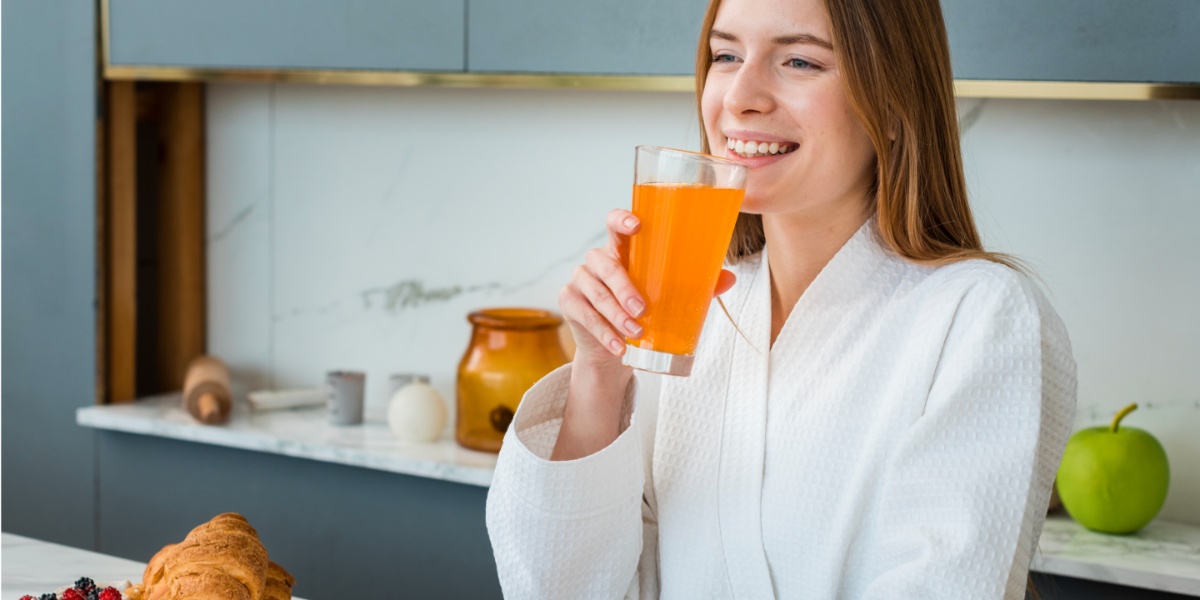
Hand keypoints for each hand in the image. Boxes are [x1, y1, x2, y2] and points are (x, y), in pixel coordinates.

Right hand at [558, 209, 737, 368]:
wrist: (614, 348)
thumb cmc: (642, 313)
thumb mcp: (668, 297)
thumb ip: (695, 286)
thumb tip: (729, 278)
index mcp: (622, 250)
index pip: (615, 223)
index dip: (622, 220)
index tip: (636, 225)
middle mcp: (597, 260)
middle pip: (606, 265)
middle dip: (624, 287)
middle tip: (642, 308)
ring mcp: (579, 280)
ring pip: (596, 293)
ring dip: (617, 315)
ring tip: (636, 332)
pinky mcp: (569, 302)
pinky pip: (585, 315)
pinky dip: (604, 333)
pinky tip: (618, 346)